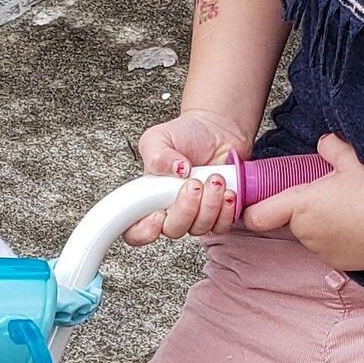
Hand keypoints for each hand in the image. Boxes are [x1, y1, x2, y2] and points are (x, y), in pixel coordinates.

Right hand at [125, 109, 247, 245]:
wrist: (216, 129)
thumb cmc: (185, 135)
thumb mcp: (158, 137)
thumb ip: (157, 155)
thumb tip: (176, 171)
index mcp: (149, 200)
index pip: (136, 232)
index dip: (144, 233)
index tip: (158, 214)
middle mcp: (171, 212)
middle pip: (172, 230)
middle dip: (185, 208)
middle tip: (194, 183)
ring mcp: (195, 216)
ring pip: (199, 228)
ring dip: (209, 204)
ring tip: (214, 179)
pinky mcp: (218, 215)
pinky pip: (221, 226)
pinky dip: (226, 210)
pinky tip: (227, 191)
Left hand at [243, 133, 363, 269]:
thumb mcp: (354, 160)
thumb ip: (331, 148)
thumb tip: (324, 142)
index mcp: (300, 205)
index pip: (257, 216)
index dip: (252, 209)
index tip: (256, 201)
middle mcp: (304, 233)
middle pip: (290, 220)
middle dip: (302, 208)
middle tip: (329, 193)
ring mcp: (320, 251)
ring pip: (309, 234)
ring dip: (320, 223)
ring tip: (350, 209)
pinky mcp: (337, 263)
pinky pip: (327, 247)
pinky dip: (336, 237)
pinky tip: (359, 225)